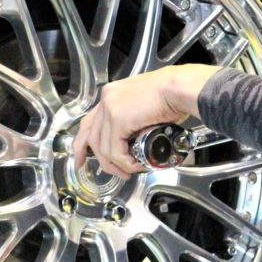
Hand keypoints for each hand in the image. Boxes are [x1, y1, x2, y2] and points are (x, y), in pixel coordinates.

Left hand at [71, 64, 220, 178]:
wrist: (180, 88)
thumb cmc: (172, 95)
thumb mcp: (145, 106)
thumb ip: (134, 118)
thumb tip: (133, 138)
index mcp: (112, 94)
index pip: (89, 122)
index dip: (83, 142)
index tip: (81, 157)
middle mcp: (107, 99)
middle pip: (91, 136)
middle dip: (97, 159)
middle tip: (110, 172)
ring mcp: (110, 108)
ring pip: (103, 147)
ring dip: (116, 164)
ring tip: (129, 171)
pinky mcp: (118, 119)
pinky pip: (115, 150)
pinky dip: (124, 162)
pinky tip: (134, 165)